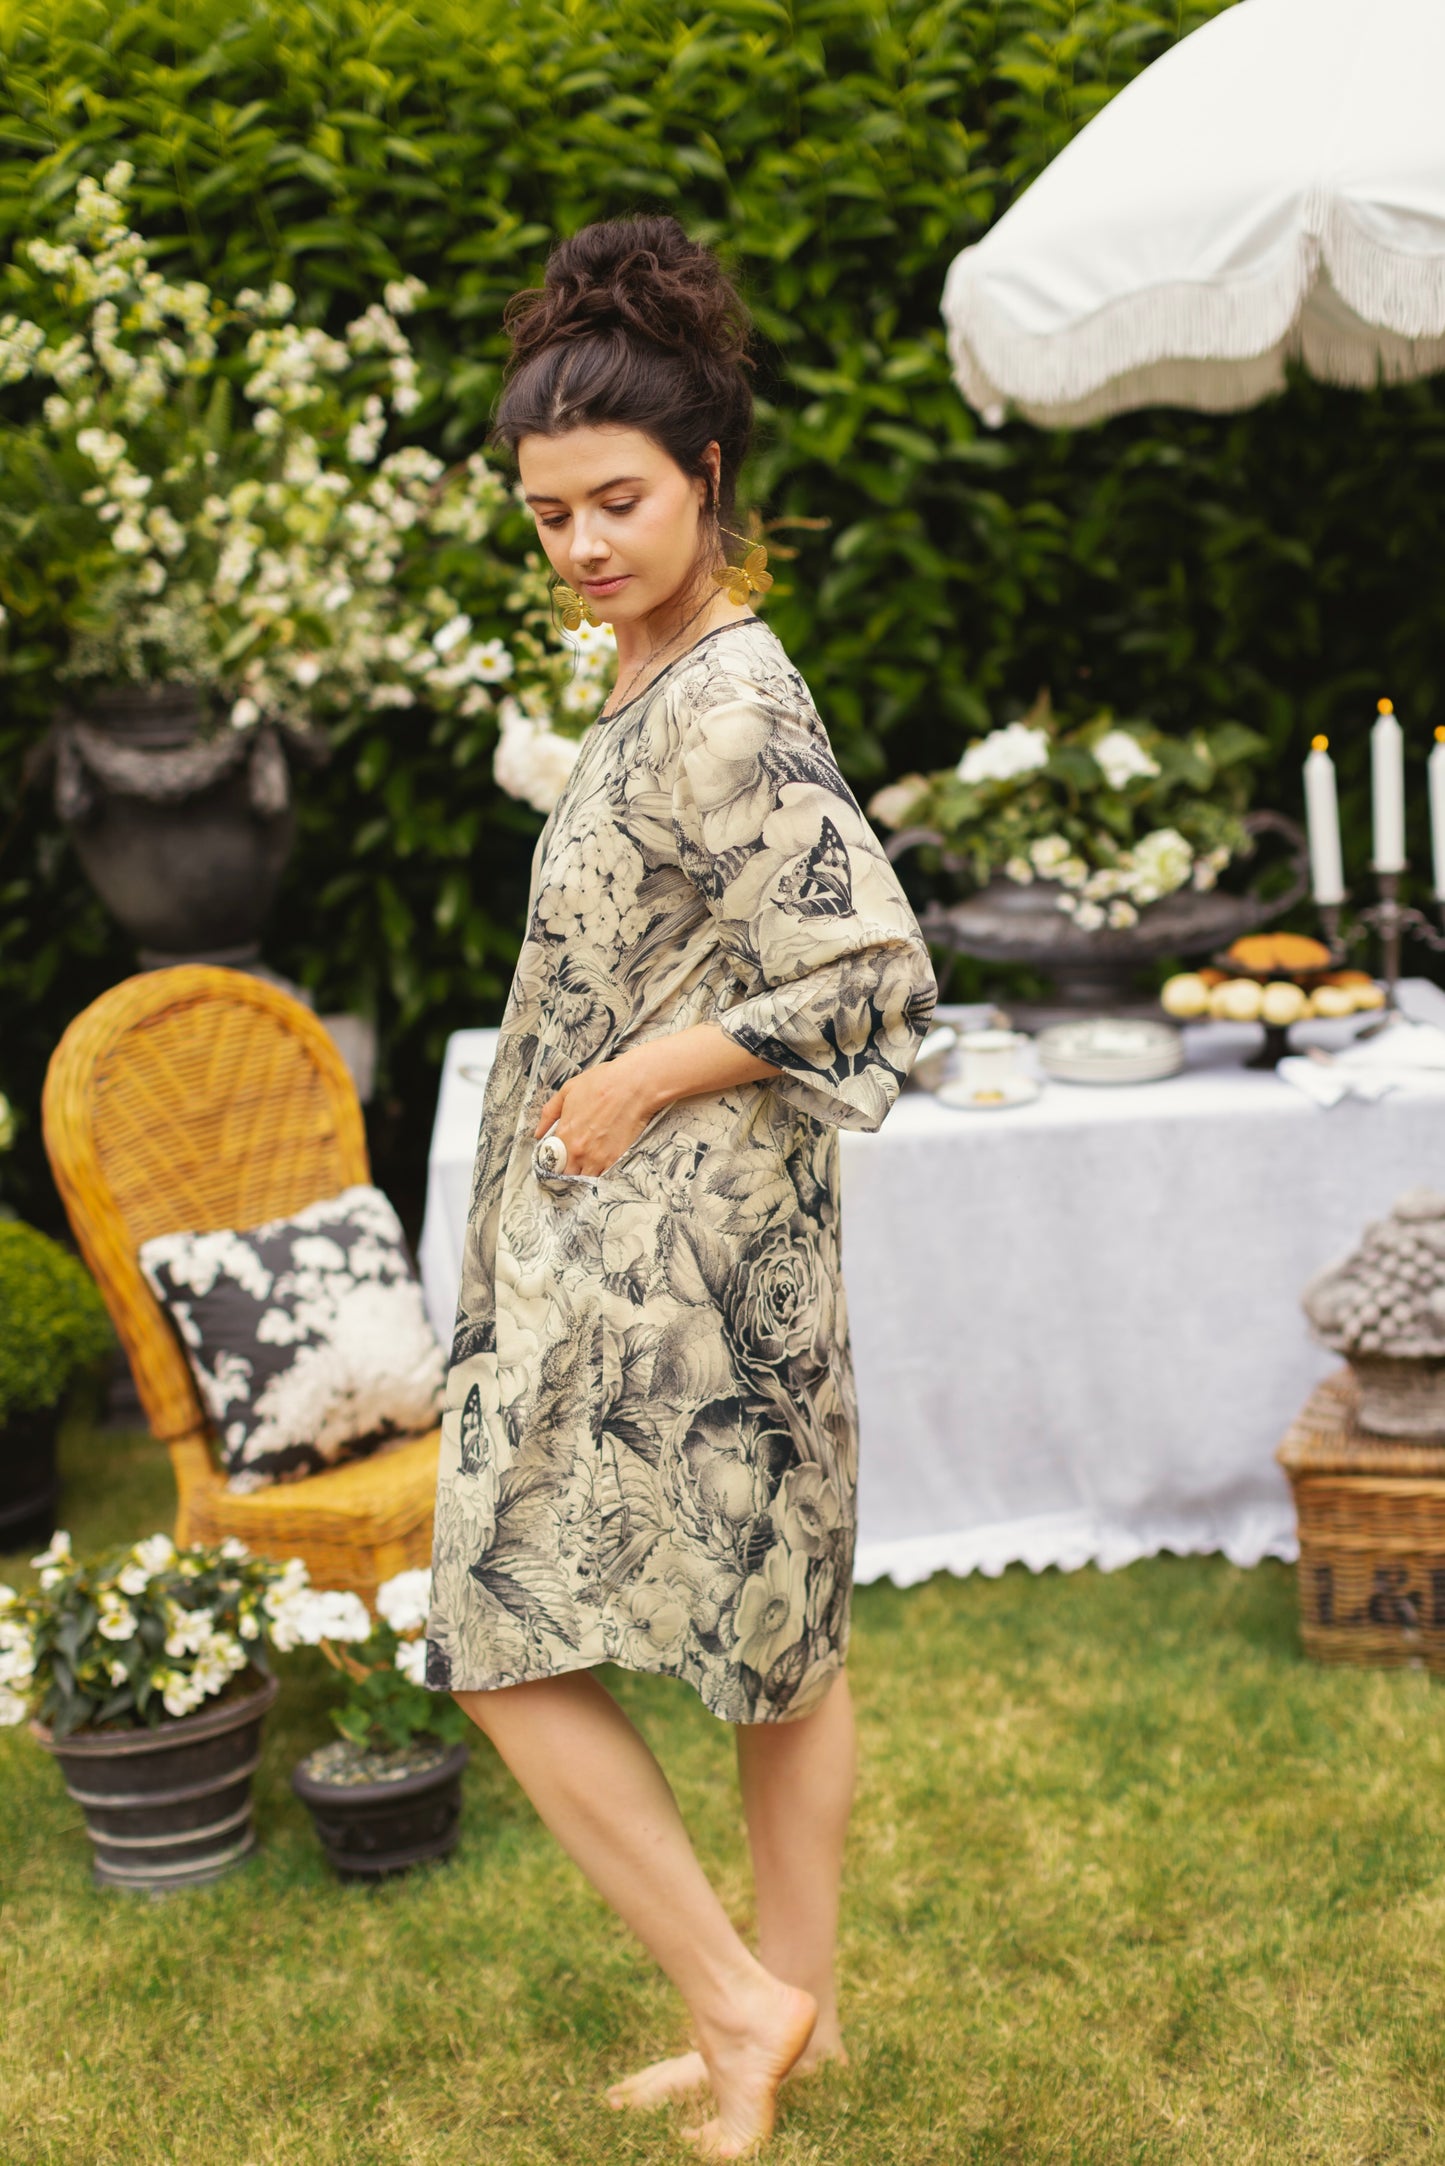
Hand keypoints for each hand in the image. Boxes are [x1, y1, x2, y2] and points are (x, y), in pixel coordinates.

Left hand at [533, 1050, 657, 1176]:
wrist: (633, 1085)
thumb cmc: (602, 1083)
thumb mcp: (568, 1090)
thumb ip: (549, 1113)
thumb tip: (538, 1133)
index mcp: (564, 1134)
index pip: (550, 1161)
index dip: (553, 1162)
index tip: (558, 1159)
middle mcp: (578, 1151)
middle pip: (566, 1174)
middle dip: (567, 1171)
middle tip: (572, 1164)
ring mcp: (598, 1158)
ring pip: (585, 1179)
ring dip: (584, 1174)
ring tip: (587, 1165)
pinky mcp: (616, 1160)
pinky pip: (604, 1176)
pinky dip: (601, 1174)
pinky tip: (602, 1165)